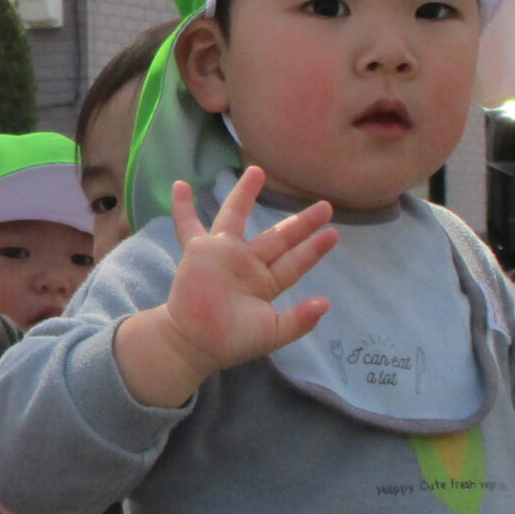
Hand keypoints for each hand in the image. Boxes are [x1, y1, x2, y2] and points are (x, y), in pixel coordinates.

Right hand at [114, 169, 336, 407]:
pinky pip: (188, 225)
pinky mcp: (198, 251)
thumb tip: (326, 304)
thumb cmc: (232, 341)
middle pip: (278, 237)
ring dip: (245, 194)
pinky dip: (183, 207)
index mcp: (266, 283)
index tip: (333, 233)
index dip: (313, 249)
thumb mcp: (272, 334)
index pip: (295, 262)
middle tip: (325, 206)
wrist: (194, 343)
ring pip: (237, 216)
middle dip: (300, 222)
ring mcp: (223, 254)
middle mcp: (248, 263)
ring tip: (256, 171)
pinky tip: (181, 185)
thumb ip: (299, 321)